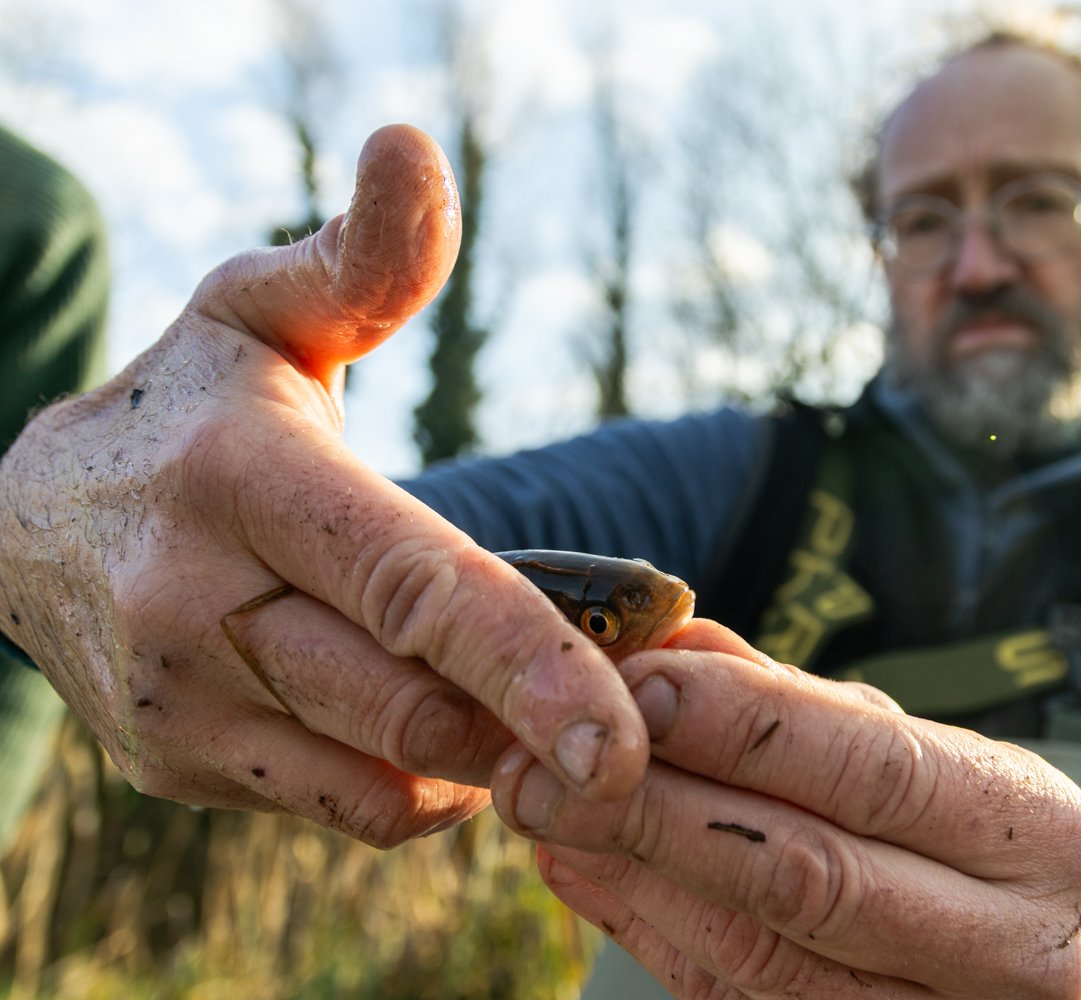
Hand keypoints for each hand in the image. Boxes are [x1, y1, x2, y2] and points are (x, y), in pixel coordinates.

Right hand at [0, 125, 647, 845]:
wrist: (27, 523)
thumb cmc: (193, 405)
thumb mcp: (264, 310)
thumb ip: (363, 256)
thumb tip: (417, 150)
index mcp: (246, 480)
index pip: (413, 586)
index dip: (530, 663)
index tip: (625, 737)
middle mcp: (196, 603)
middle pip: (413, 705)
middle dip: (536, 729)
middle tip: (623, 722)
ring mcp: (177, 703)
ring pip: (386, 777)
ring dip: (489, 760)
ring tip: (531, 710)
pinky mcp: (175, 768)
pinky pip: (345, 810)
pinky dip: (425, 787)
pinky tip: (448, 733)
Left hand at [493, 621, 1080, 998]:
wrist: (1025, 977)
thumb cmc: (971, 844)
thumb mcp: (923, 759)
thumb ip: (801, 706)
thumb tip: (673, 642)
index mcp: (1036, 835)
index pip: (878, 770)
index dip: (749, 727)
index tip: (641, 682)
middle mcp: (1008, 946)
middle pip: (805, 873)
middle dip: (660, 809)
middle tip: (546, 759)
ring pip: (755, 952)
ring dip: (632, 874)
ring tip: (543, 809)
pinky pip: (734, 999)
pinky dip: (647, 932)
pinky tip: (583, 872)